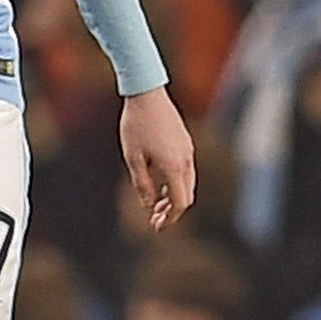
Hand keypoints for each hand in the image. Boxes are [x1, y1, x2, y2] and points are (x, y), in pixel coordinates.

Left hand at [119, 87, 194, 231]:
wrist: (147, 93)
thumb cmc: (135, 124)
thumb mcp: (132, 157)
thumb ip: (142, 183)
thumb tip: (149, 205)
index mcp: (174, 166)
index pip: (181, 202)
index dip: (170, 218)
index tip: (157, 226)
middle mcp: (186, 160)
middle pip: (187, 195)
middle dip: (172, 211)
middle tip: (155, 220)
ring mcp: (188, 150)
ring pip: (187, 183)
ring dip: (174, 197)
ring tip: (156, 204)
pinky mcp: (185, 142)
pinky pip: (185, 170)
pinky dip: (176, 183)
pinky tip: (160, 184)